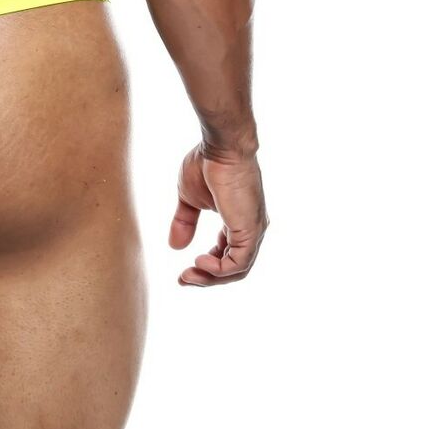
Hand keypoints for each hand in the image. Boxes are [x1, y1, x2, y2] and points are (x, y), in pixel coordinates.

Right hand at [170, 145, 267, 285]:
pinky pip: (238, 263)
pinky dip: (219, 269)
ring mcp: (253, 231)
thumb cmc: (206, 164)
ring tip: (189, 274)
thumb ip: (184, 222)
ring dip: (210, 278)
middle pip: (233, 268)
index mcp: (238, 222)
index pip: (226, 255)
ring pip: (237, 270)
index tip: (183, 271)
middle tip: (183, 280)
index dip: (206, 266)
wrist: (220, 147)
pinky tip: (200, 260)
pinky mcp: (250, 230)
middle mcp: (250, 229)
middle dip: (206, 278)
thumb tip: (175, 247)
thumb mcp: (189, 199)